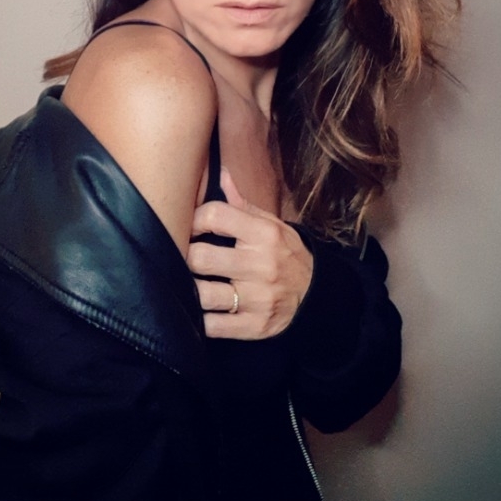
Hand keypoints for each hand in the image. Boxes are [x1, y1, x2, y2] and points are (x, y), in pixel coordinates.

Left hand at [186, 167, 313, 339]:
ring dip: (189, 289)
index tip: (189, 228)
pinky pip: (213, 326)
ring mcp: (257, 299)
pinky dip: (199, 320)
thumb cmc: (285, 255)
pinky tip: (198, 310)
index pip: (215, 215)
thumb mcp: (271, 225)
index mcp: (263, 234)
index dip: (193, 219)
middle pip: (201, 257)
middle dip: (185, 257)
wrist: (317, 296)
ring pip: (202, 295)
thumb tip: (221, 174)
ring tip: (188, 283)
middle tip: (183, 257)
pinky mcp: (254, 326)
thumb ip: (241, 204)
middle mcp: (261, 265)